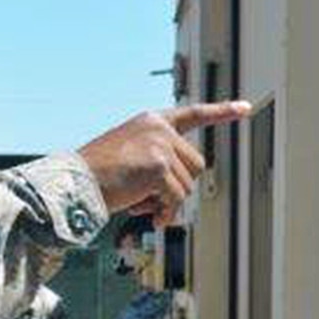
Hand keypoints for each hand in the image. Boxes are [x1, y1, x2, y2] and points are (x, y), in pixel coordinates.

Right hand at [77, 101, 251, 221]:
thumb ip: (156, 160)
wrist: (74, 183)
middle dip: (177, 187)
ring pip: (188, 185)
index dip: (221, 111)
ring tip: (140, 203)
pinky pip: (176, 198)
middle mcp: (159, 128)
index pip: (193, 113)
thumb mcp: (128, 155)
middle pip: (195, 164)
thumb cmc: (95, 174)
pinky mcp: (159, 167)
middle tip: (150, 199)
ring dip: (167, 202)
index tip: (245, 107)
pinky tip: (141, 211)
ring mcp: (160, 146)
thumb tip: (179, 193)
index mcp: (151, 121)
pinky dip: (163, 211)